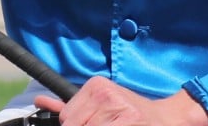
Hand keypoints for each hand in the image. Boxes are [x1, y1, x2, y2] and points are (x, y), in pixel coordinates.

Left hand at [34, 79, 207, 125]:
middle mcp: (106, 94)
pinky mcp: (128, 123)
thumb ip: (69, 106)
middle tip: (107, 124)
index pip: (67, 119)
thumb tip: (40, 101)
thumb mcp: (98, 103)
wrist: (167, 118)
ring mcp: (118, 110)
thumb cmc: (131, 113)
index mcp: (97, 86)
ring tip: (115, 125)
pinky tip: (120, 124)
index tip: (95, 122)